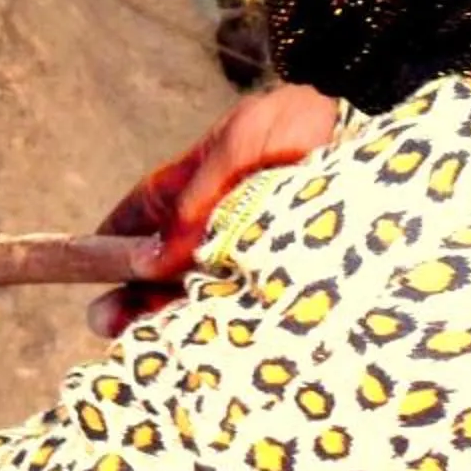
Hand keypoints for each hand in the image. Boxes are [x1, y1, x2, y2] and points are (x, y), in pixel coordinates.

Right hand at [87, 84, 343, 338]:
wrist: (386, 135)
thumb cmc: (308, 123)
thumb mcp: (240, 145)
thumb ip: (197, 199)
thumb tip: (147, 261)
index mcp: (209, 177)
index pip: (148, 211)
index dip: (113, 240)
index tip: (84, 270)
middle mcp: (229, 216)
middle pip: (170, 260)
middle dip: (134, 292)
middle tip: (105, 327)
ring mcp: (259, 247)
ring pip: (202, 287)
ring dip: (168, 315)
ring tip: (139, 344)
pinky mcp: (292, 278)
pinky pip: (247, 305)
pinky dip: (220, 325)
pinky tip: (199, 346)